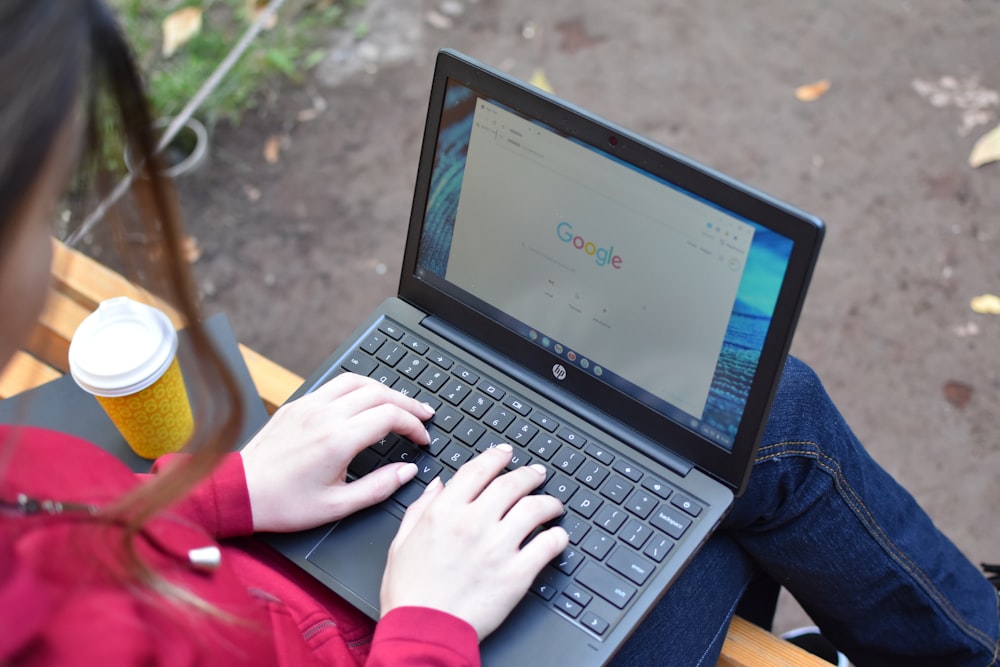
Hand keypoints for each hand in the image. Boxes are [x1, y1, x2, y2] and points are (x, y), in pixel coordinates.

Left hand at [240, 373, 434, 531]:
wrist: (238, 492)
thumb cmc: (283, 503)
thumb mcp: (337, 506)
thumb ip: (379, 487)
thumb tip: (408, 472)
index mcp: (338, 440)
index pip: (390, 416)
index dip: (414, 425)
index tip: (422, 439)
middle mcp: (325, 415)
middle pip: (380, 392)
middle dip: (408, 403)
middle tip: (423, 415)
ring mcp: (309, 405)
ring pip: (358, 381)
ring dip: (384, 389)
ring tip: (399, 403)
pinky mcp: (297, 404)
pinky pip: (334, 384)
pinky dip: (358, 388)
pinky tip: (365, 400)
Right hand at [380, 444, 568, 639]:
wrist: (423, 631)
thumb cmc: (410, 593)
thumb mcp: (401, 541)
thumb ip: (421, 508)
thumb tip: (438, 485)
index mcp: (444, 512)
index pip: (478, 470)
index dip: (497, 457)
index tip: (506, 454)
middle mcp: (473, 523)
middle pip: (512, 484)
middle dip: (529, 474)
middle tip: (537, 474)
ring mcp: (497, 547)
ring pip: (534, 509)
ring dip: (548, 502)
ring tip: (553, 505)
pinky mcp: (517, 573)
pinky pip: (548, 545)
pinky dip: (557, 537)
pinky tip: (557, 537)